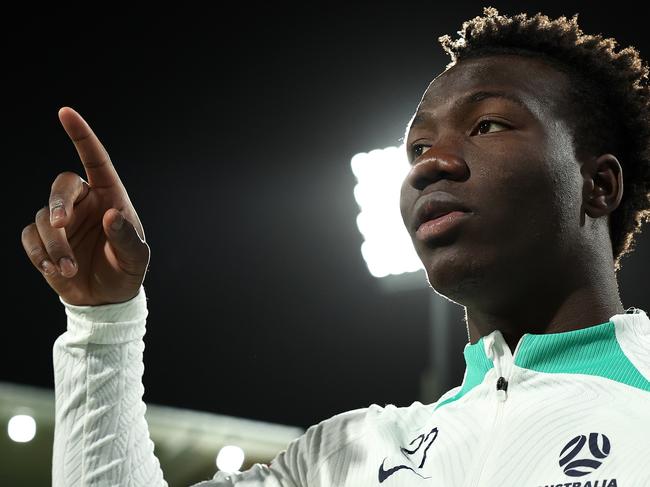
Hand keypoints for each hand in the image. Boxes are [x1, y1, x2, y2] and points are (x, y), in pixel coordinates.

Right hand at [21, 107, 150, 305]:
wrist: (106, 298)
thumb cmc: (126, 270)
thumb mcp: (135, 258)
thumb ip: (126, 238)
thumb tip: (110, 216)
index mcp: (110, 197)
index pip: (95, 160)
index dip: (81, 136)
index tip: (66, 112)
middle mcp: (84, 203)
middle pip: (61, 187)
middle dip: (58, 204)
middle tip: (60, 226)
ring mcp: (62, 221)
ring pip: (43, 218)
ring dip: (54, 245)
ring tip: (70, 269)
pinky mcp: (43, 241)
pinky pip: (30, 237)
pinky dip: (40, 254)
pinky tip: (56, 271)